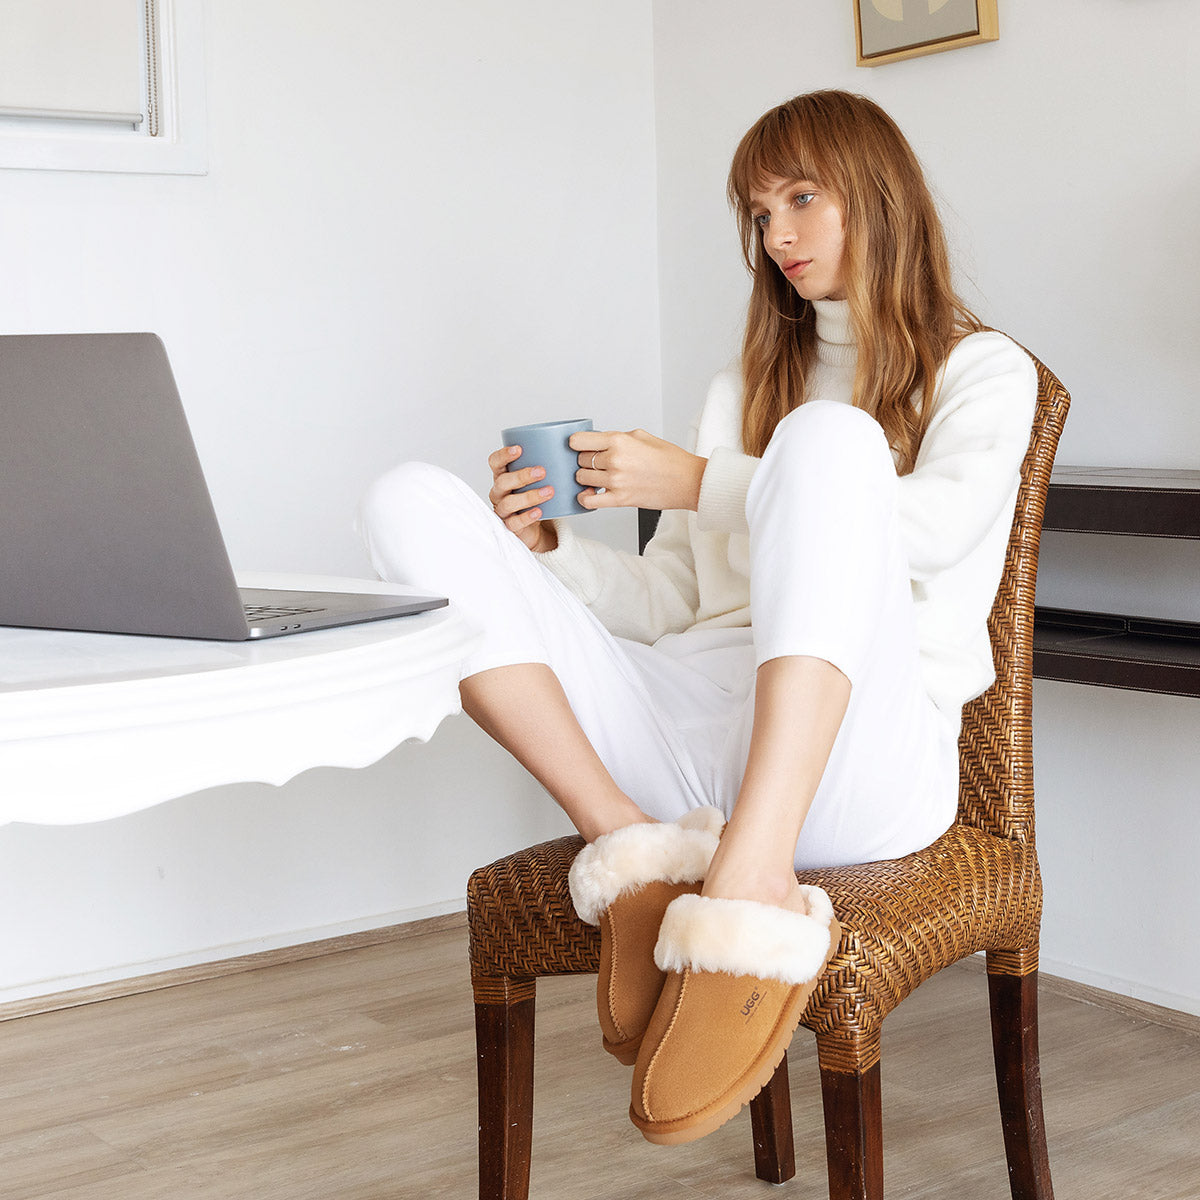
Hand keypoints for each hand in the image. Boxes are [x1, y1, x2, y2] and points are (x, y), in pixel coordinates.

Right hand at [487, 444, 558, 552]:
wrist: (536, 527)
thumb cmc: (536, 497)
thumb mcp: (541, 480)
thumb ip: (554, 468)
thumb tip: (582, 462)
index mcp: (503, 475)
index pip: (495, 462)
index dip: (503, 455)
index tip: (519, 449)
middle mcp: (499, 492)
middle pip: (502, 482)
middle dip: (522, 475)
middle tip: (542, 471)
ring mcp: (502, 510)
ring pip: (508, 503)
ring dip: (529, 496)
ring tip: (549, 491)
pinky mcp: (510, 526)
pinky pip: (514, 522)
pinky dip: (527, 517)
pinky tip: (539, 512)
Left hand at [569, 429, 706, 512]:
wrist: (688, 481)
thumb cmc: (670, 459)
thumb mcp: (642, 436)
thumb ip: (616, 437)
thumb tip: (598, 441)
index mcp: (618, 441)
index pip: (578, 440)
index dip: (576, 443)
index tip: (580, 445)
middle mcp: (615, 460)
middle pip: (580, 460)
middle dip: (585, 460)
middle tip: (596, 462)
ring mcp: (616, 481)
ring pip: (581, 478)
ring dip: (586, 478)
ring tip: (597, 477)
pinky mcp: (620, 500)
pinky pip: (589, 501)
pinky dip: (585, 498)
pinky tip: (590, 493)